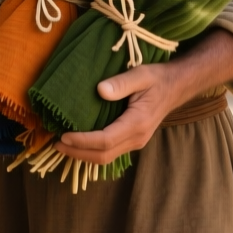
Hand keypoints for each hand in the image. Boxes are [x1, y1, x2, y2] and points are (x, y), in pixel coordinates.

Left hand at [55, 63, 183, 165]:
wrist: (175, 87)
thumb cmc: (157, 79)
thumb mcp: (141, 74)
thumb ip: (121, 83)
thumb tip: (100, 91)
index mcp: (137, 123)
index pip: (105, 140)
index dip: (83, 141)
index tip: (64, 136)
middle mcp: (137, 138)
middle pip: (103, 155)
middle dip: (78, 153)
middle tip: (56, 144)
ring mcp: (136, 142)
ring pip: (106, 158)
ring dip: (83, 155)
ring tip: (63, 146)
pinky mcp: (133, 141)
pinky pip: (110, 152)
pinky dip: (92, 151)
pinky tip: (79, 144)